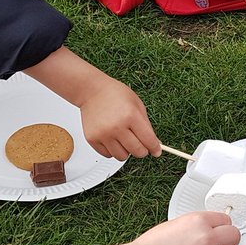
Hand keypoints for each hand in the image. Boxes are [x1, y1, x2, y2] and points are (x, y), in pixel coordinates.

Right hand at [23, 47, 160, 160]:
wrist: (88, 88)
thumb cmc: (115, 93)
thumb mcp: (136, 103)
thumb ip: (146, 124)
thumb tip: (155, 147)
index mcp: (131, 116)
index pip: (149, 141)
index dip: (155, 149)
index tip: (157, 151)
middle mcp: (117, 127)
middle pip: (137, 153)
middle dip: (141, 149)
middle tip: (139, 140)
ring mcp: (103, 134)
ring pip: (122, 157)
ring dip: (125, 149)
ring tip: (122, 135)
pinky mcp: (92, 140)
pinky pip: (108, 155)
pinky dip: (112, 149)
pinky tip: (111, 135)